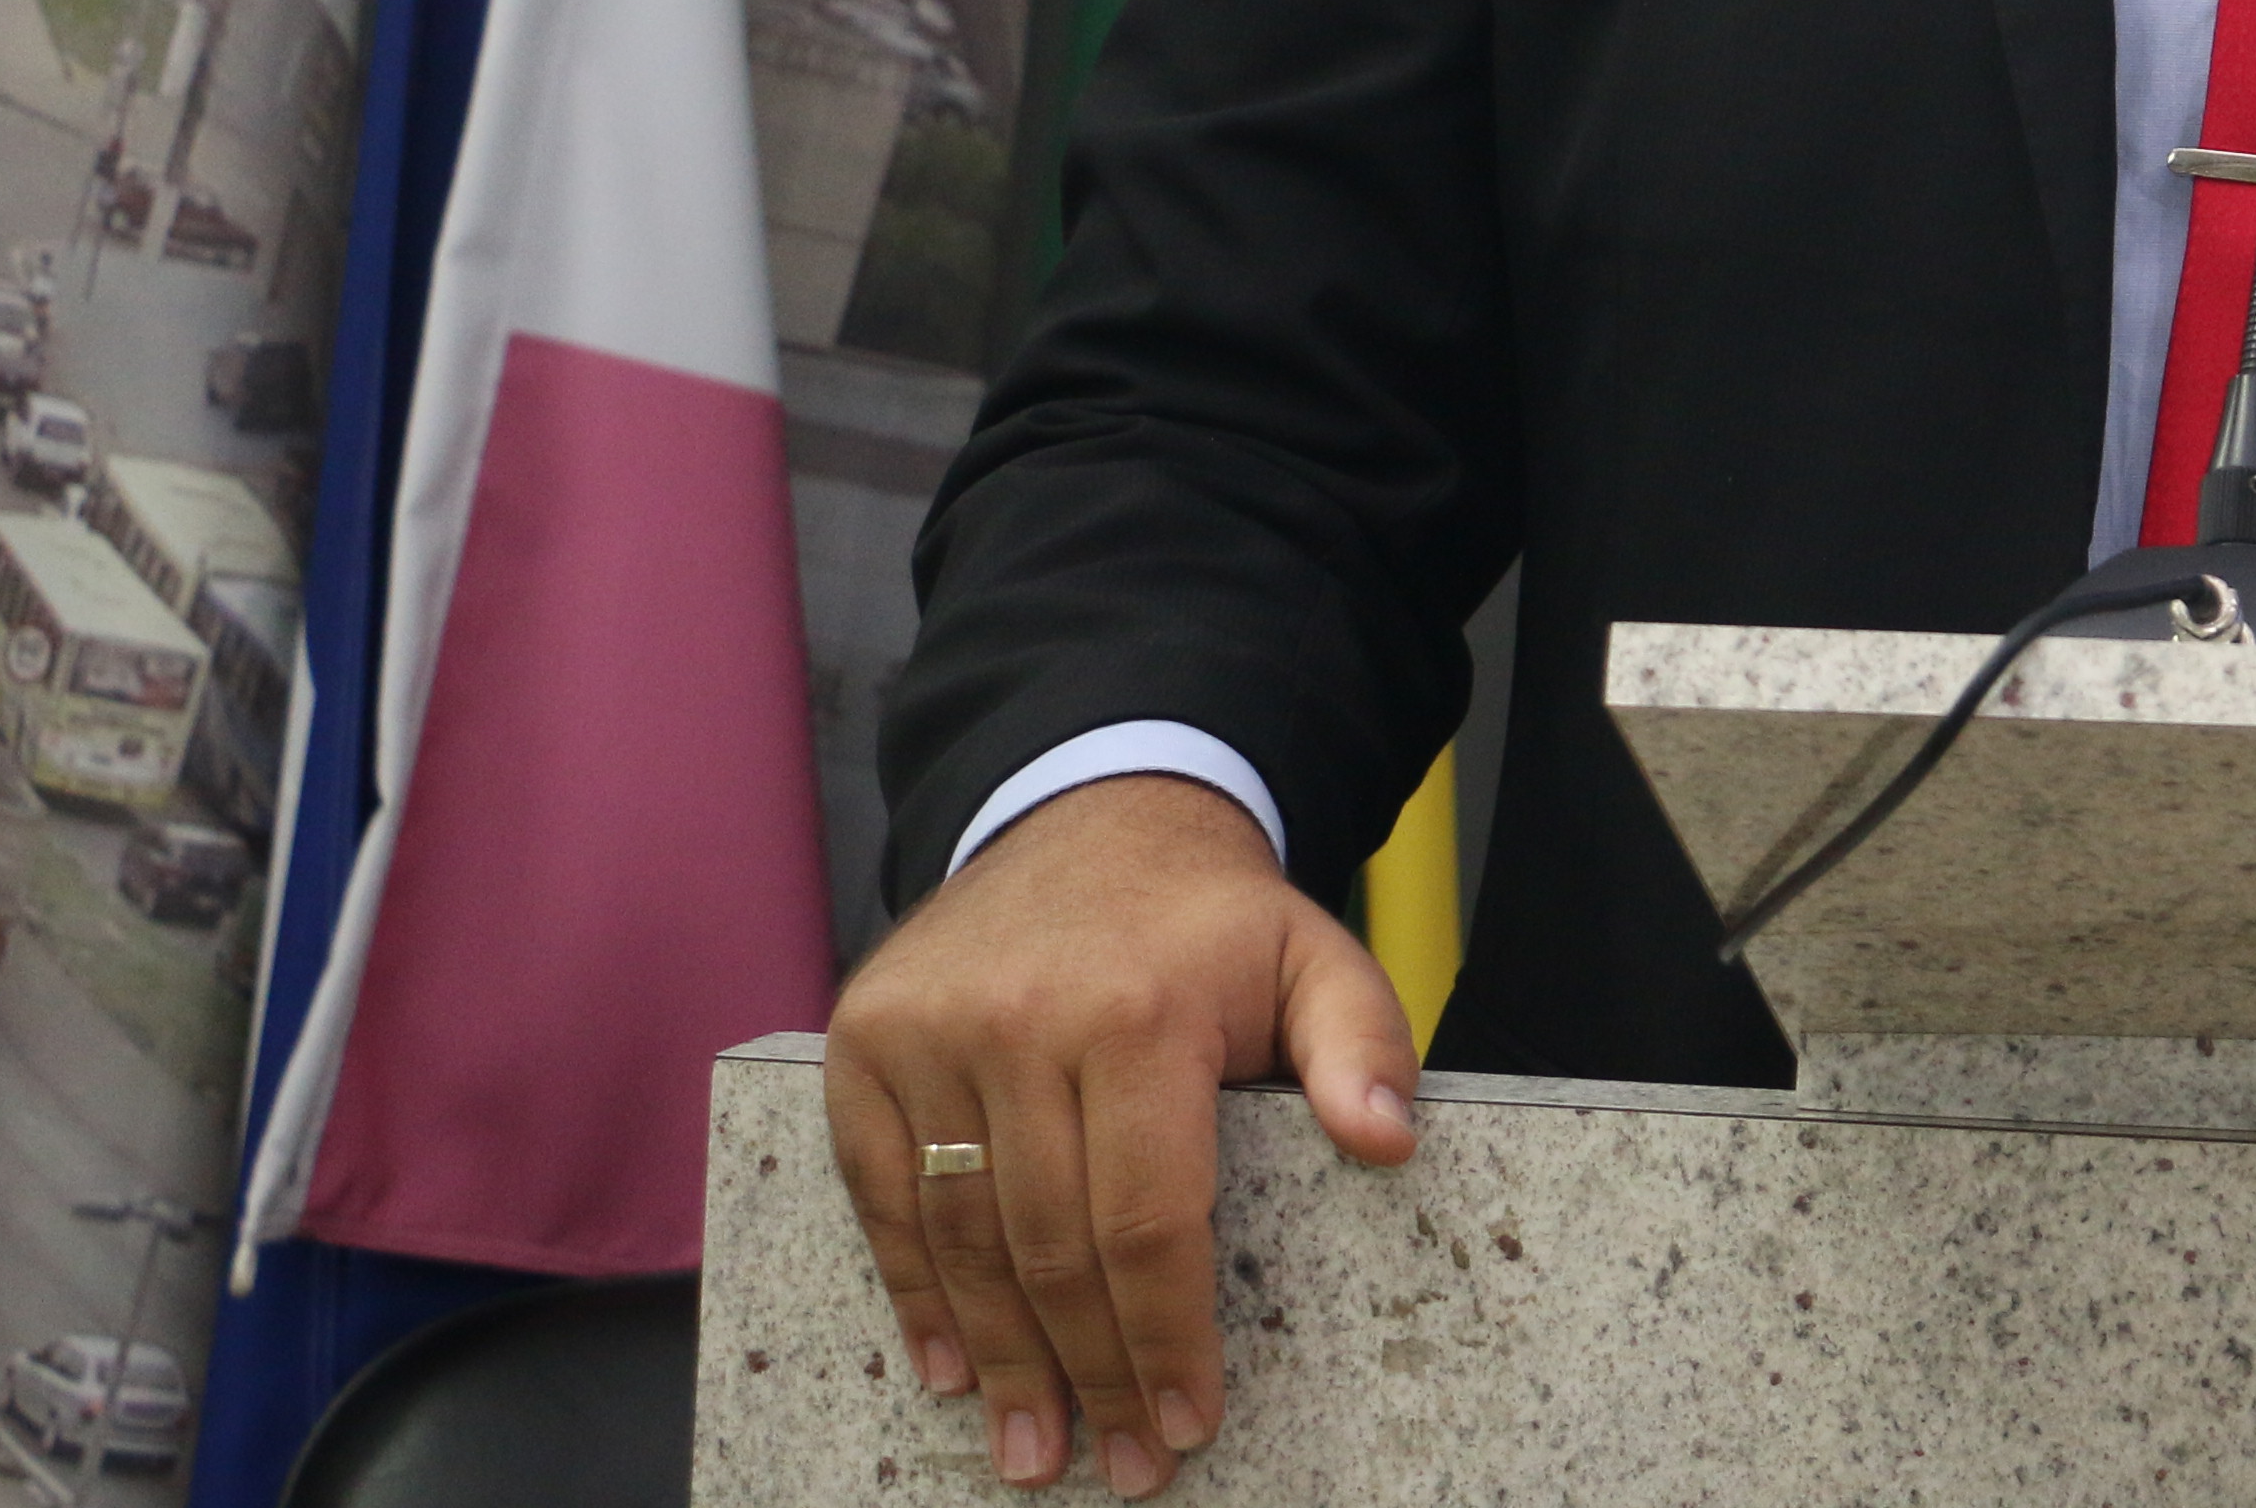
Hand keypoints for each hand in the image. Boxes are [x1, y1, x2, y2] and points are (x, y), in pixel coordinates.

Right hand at [821, 773, 1418, 1494]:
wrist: (1090, 813)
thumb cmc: (1209, 919)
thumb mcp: (1315, 954)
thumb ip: (1365, 1044)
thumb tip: (1391, 1141)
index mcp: (1140, 1012)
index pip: (1149, 1218)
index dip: (1167, 1336)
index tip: (1189, 1422)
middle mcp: (1019, 1023)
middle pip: (1052, 1248)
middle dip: (1091, 1376)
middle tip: (1121, 1466)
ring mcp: (926, 1034)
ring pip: (962, 1239)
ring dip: (999, 1362)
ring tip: (1036, 1450)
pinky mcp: (863, 1046)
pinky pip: (881, 1196)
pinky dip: (915, 1293)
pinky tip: (954, 1366)